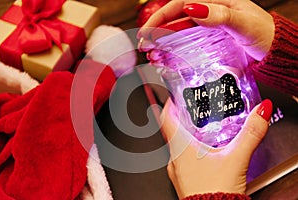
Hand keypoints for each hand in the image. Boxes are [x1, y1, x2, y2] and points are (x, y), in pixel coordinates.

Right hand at [138, 0, 274, 60]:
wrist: (275, 52)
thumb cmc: (265, 34)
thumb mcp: (244, 23)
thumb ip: (220, 15)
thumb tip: (193, 9)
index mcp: (216, 2)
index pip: (180, 5)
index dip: (161, 17)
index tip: (147, 31)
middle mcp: (209, 13)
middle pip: (176, 19)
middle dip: (157, 31)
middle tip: (144, 45)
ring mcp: (208, 28)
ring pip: (179, 32)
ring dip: (163, 43)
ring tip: (151, 55)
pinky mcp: (209, 42)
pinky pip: (187, 44)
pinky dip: (175, 51)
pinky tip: (166, 59)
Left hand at [160, 98, 271, 198]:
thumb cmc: (215, 194)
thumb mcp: (236, 159)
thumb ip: (249, 134)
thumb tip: (259, 113)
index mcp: (181, 148)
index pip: (166, 119)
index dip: (169, 105)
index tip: (174, 97)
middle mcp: (175, 160)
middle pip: (172, 132)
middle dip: (182, 119)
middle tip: (191, 110)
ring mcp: (177, 172)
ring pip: (177, 147)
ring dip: (186, 136)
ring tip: (200, 130)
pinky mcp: (184, 182)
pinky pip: (183, 161)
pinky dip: (191, 152)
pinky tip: (205, 155)